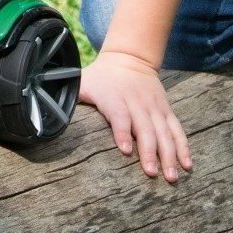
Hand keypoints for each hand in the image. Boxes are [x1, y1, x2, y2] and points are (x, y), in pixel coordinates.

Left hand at [78, 50, 191, 182]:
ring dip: (170, 154)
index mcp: (115, 98)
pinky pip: (177, 130)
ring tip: (172, 176)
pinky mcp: (166, 111)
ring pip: (164, 132)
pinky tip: (188, 164)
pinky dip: (184, 146)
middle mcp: (137, 103)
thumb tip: (44, 104)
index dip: (122, 132)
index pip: (120, 116)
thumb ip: (68, 94)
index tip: (125, 150)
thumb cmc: (101, 76)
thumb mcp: (82, 80)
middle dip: (150, 151)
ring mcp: (154, 108)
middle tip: (153, 173)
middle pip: (145, 128)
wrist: (130, 56)